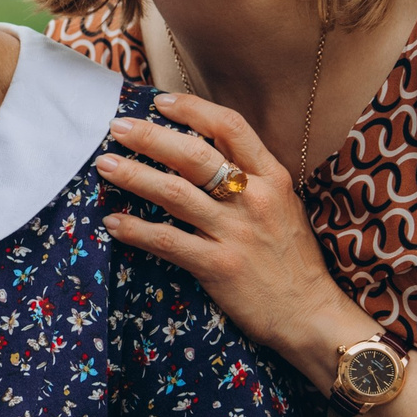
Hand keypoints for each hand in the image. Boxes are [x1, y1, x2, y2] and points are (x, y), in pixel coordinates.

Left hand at [96, 92, 371, 388]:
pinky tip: (114, 222)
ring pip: (175, 193)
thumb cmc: (292, 260)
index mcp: (273, 177)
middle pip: (195, 155)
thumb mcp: (283, 206)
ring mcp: (236, 233)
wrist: (310, 314)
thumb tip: (203, 151)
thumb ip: (252, 178)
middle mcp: (255, 199)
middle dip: (150, 137)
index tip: (160, 102)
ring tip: (105, 164)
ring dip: (134, 176)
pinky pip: (168, 241)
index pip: (231, 127)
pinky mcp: (218, 266)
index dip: (193, 110)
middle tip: (117, 127)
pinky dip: (136, 230)